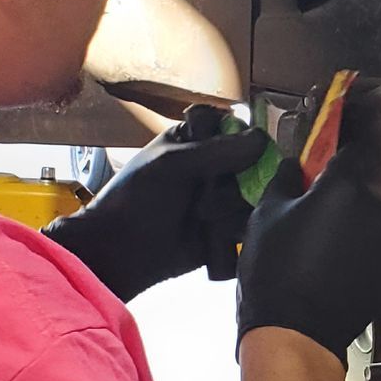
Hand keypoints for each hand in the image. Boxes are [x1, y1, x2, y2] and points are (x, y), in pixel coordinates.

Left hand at [45, 119, 271, 298]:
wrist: (118, 252)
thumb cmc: (134, 198)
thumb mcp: (172, 164)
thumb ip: (217, 150)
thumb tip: (263, 139)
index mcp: (194, 140)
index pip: (234, 128)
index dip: (245, 138)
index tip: (244, 152)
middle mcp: (212, 167)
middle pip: (251, 162)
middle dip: (237, 177)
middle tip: (213, 190)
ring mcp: (219, 199)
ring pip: (252, 194)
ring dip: (231, 205)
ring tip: (202, 217)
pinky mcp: (224, 231)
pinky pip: (247, 224)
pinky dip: (236, 228)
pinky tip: (216, 232)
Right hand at [236, 158, 380, 364]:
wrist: (296, 330)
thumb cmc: (276, 270)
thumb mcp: (266, 216)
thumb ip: (284, 180)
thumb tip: (293, 165)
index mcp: (344, 189)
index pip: (352, 153)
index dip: (336, 158)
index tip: (322, 167)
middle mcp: (374, 211)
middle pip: (360, 192)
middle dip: (339, 200)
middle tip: (310, 221)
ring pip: (368, 224)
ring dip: (351, 229)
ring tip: (320, 253)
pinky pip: (375, 254)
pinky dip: (359, 257)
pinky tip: (334, 273)